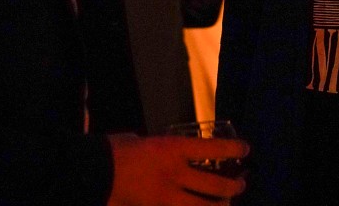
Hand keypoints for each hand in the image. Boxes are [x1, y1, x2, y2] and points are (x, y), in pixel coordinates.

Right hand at [107, 133, 247, 205]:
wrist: (93, 172)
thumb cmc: (114, 150)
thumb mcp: (141, 140)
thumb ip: (157, 147)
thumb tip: (161, 151)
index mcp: (172, 149)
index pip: (213, 149)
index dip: (233, 150)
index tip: (245, 149)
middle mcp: (175, 174)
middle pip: (215, 186)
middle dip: (232, 187)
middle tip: (240, 185)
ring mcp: (166, 197)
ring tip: (226, 205)